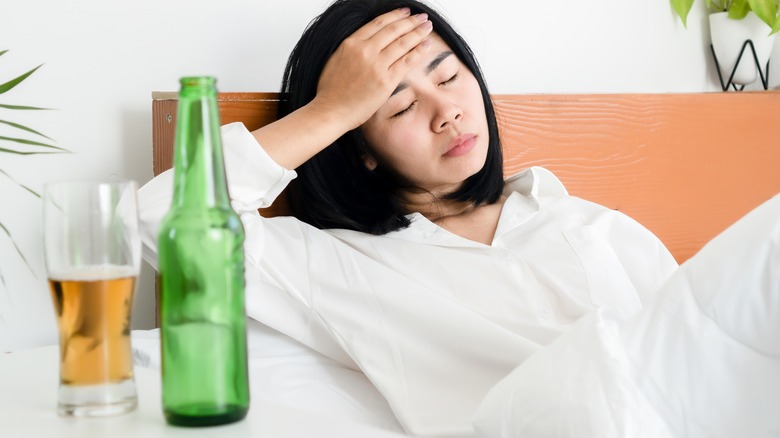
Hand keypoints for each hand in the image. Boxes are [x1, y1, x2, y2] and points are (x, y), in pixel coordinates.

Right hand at [312, 8, 432, 129]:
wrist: (330, 111)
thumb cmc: (330, 91)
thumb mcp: (336, 59)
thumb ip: (351, 49)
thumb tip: (364, 43)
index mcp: (351, 43)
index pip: (378, 23)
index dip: (395, 16)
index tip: (405, 12)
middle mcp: (365, 50)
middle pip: (393, 30)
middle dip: (411, 22)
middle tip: (422, 18)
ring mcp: (376, 65)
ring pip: (402, 43)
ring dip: (418, 33)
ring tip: (428, 27)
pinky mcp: (386, 81)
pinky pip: (407, 61)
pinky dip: (419, 51)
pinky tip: (427, 45)